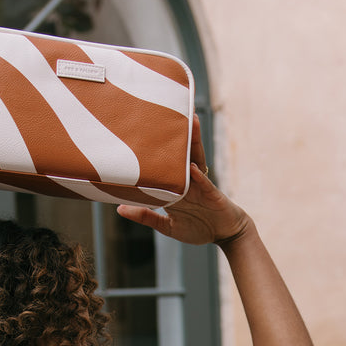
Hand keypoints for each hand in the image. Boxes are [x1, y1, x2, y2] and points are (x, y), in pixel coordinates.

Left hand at [116, 116, 248, 244]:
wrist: (226, 236)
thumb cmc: (199, 229)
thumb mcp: (168, 226)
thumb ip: (146, 216)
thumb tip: (120, 209)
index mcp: (175, 186)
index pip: (162, 161)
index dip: (154, 145)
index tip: (140, 128)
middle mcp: (187, 181)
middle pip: (180, 152)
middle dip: (176, 132)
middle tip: (168, 108)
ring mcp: (201, 186)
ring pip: (196, 159)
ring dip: (193, 141)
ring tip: (190, 120)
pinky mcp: (213, 196)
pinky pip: (205, 184)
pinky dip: (199, 177)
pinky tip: (192, 167)